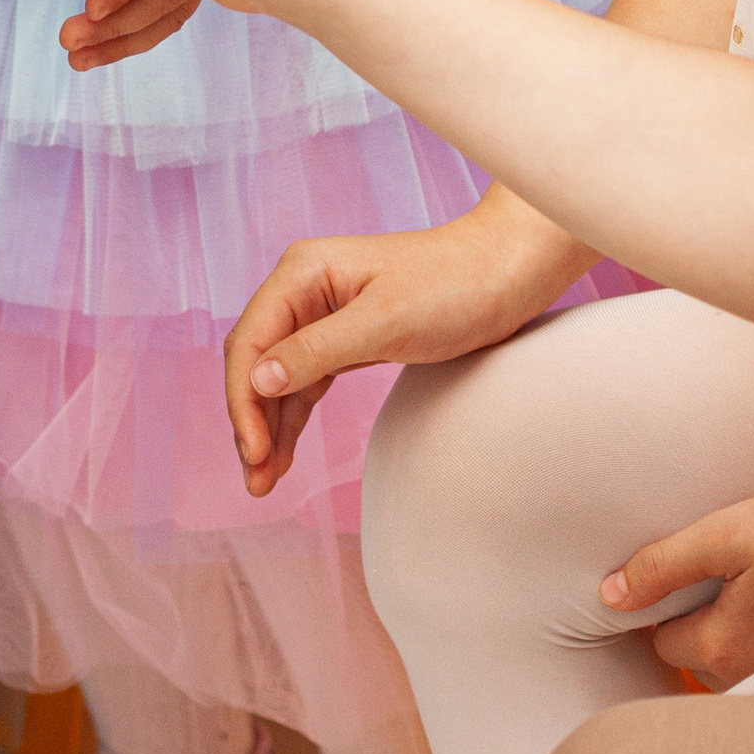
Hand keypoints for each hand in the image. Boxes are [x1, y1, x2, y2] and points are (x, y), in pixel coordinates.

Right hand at [222, 197, 589, 495]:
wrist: (509, 273)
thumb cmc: (455, 286)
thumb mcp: (385, 322)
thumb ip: (318, 350)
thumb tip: (258, 380)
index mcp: (302, 273)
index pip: (252, 341)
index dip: (244, 400)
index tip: (254, 452)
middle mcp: (304, 289)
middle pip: (258, 361)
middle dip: (251, 420)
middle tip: (257, 479)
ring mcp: (324, 313)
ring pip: (279, 377)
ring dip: (269, 425)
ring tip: (264, 480)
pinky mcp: (348, 336)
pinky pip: (307, 380)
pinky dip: (294, 414)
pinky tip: (286, 449)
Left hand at [603, 484, 753, 685]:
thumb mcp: (722, 537)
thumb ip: (662, 568)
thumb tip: (611, 595)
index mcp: (720, 646)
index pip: (652, 638)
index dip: (649, 599)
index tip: (662, 565)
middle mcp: (740, 664)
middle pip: (677, 646)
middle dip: (676, 607)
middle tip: (698, 561)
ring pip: (705, 641)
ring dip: (702, 606)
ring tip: (721, 564)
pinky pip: (730, 632)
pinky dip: (724, 606)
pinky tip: (741, 572)